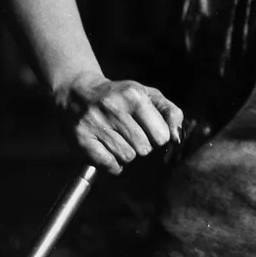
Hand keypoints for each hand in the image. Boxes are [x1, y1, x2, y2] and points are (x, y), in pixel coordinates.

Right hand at [54, 72, 184, 174]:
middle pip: (144, 148)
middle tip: (133, 135)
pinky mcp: (82, 138)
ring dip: (127, 154)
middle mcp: (114, 107)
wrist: (79, 92)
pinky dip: (113, 164)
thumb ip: (170, 113)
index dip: (159, 138)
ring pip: (127, 157)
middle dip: (143, 146)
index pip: (161, 135)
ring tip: (120, 140)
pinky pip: (108, 163)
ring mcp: (96, 123)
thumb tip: (176, 137)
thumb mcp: (148, 95)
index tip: (152, 132)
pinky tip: (111, 152)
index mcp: (135, 95)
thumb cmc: (121, 96)